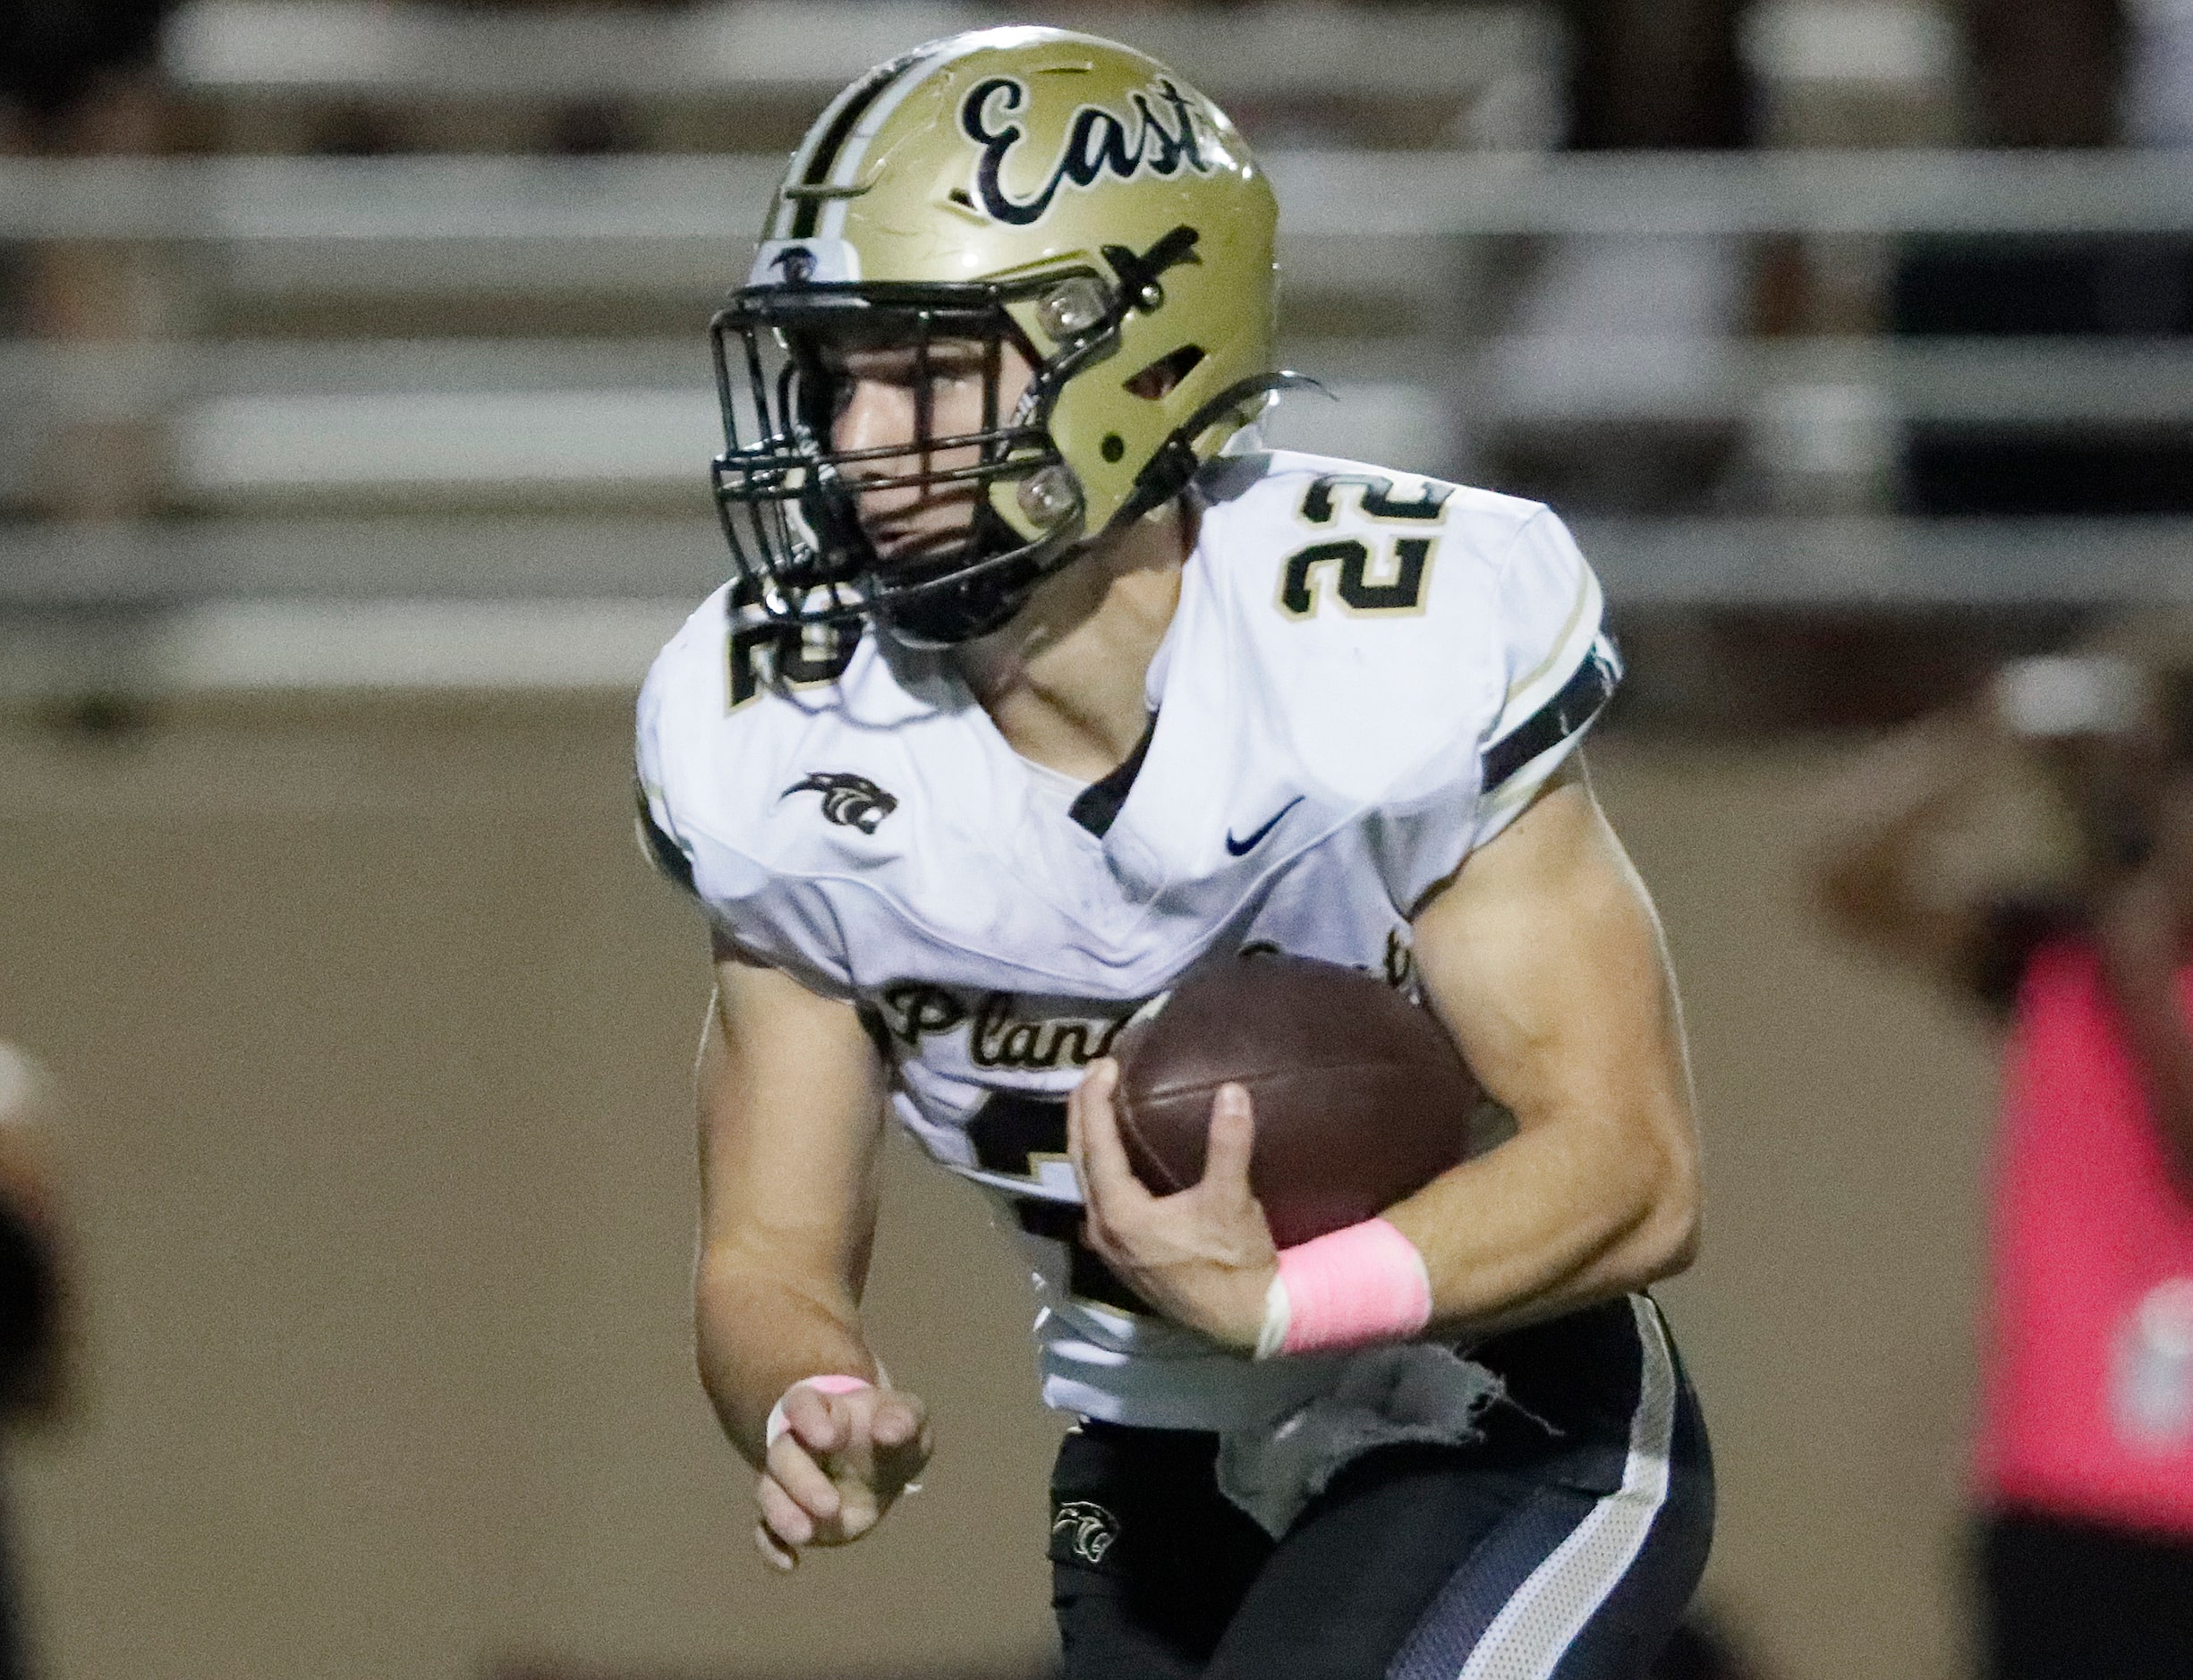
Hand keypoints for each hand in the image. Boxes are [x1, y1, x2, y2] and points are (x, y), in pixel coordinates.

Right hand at [753, 1381, 930, 1571]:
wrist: (881, 1457)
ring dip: (782, 1514)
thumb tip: (889, 1431)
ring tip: (805, 1534)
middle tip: (830, 1505)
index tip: (829, 1437)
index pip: (801, 1405)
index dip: (808, 1418)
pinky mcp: (791, 1514)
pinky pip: (766, 1531)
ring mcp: (788, 1481)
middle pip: (780, 1454)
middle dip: (800, 1480)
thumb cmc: (890, 1428)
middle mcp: (796, 1443)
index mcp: (821, 1410)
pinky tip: (789, 1563)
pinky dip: (771, 1547)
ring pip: (768, 1492)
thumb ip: (903, 1418)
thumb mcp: (906, 1417)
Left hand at [1066, 1059, 1277, 1351]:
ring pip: (1086, 1181)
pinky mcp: (1123, 1255)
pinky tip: (1116, 1156)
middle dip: (1083, 1114)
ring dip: (1089, 1141)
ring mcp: (1110, 1246)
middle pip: (1080, 1160)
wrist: (1244, 1321)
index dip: (1095, 1101)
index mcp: (1121, 1213)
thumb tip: (1231, 1092)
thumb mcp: (1232, 1199)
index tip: (1104, 1065)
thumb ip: (1228, 1144)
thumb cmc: (1234, 1263)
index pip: (1096, 1144)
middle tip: (1094, 1074)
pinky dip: (1101, 1167)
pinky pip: (1099, 1198)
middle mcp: (1104, 1229)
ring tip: (1099, 1105)